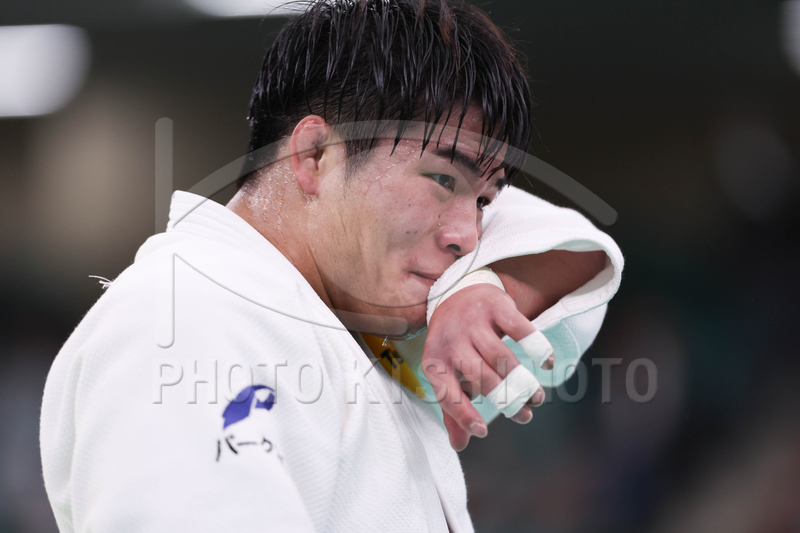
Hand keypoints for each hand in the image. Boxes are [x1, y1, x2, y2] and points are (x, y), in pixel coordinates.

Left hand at [422, 283, 553, 450]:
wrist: (455, 292)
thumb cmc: (453, 343)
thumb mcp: (446, 371)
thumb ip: (453, 407)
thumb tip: (460, 444)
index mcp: (435, 360)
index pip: (447, 392)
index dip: (463, 414)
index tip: (482, 431)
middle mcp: (452, 340)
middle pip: (481, 377)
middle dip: (506, 400)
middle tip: (525, 416)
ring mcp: (474, 322)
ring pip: (502, 358)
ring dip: (523, 381)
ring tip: (536, 398)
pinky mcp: (496, 306)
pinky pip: (520, 329)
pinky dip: (536, 347)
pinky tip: (546, 363)